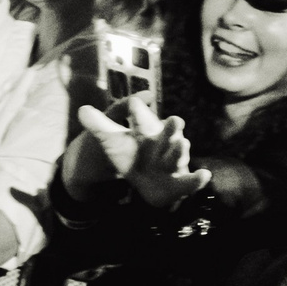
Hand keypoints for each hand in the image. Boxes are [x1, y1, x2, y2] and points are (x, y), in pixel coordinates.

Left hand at [76, 97, 211, 210]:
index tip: (135, 103)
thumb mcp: (112, 141)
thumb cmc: (132, 154)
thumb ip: (99, 125)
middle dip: (170, 127)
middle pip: (166, 133)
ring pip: (177, 155)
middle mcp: (163, 143)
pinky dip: (197, 179)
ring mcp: (173, 162)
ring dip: (180, 150)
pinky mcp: (179, 182)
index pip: (140, 119)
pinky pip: (189, 181)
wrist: (147, 178)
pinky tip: (204, 175)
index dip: (138, 113)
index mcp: (146, 130)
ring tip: (182, 144)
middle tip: (175, 119)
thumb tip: (82, 110)